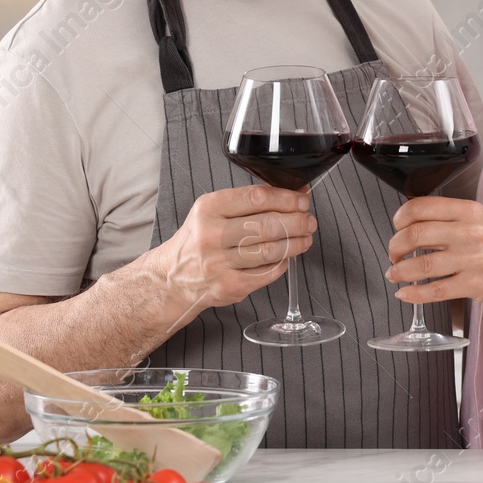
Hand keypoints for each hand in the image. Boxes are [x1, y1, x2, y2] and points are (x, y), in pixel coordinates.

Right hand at [147, 185, 315, 327]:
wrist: (172, 277)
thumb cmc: (199, 240)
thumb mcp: (213, 211)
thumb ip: (249, 203)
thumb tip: (295, 196)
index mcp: (209, 209)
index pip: (256, 198)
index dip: (286, 199)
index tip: (301, 201)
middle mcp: (211, 235)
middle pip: (267, 225)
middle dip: (297, 222)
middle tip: (309, 221)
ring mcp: (219, 263)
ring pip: (270, 251)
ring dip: (295, 244)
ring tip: (305, 238)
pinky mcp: (228, 286)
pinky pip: (266, 273)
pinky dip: (282, 264)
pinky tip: (286, 258)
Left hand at [384, 197, 482, 314]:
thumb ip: (452, 220)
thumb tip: (414, 225)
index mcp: (470, 211)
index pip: (422, 206)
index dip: (400, 218)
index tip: (396, 227)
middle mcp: (470, 232)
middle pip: (415, 234)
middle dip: (395, 246)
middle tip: (393, 253)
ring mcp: (472, 259)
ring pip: (422, 264)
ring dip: (400, 271)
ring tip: (394, 274)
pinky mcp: (474, 285)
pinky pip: (435, 290)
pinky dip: (414, 294)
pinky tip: (405, 294)